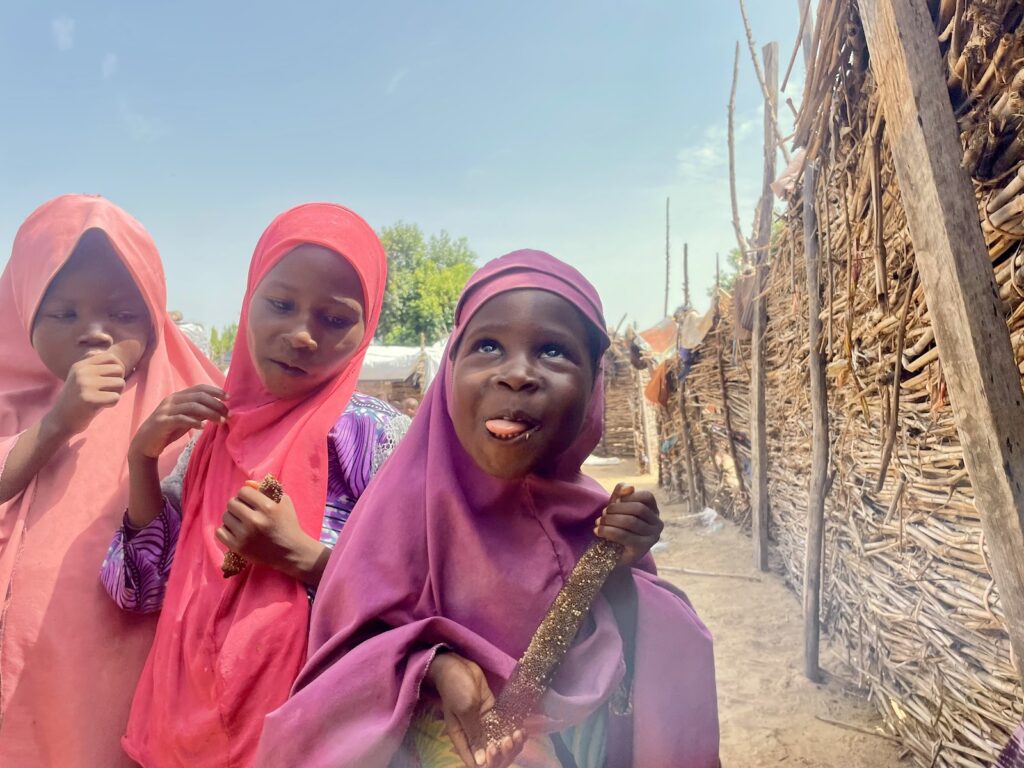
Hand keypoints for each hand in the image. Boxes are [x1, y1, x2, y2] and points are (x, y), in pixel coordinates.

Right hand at [47, 352, 126, 436]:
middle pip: (119, 370)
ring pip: (120, 383)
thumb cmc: (77, 400)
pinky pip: (116, 398)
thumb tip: (103, 348)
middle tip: (106, 392)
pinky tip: (99, 407)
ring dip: (116, 394)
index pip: (111, 358)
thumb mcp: (81, 378)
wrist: (60, 420)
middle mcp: (82, 372)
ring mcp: (85, 385)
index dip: (117, 369)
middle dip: (118, 383)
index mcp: (81, 365)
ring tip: (102, 399)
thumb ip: (93, 365)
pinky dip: (111, 404)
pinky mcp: (89, 399)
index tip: (110, 380)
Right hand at [130, 385, 228, 459]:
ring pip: (192, 406)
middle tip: (228, 414)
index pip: (199, 388)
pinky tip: (204, 427)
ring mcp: (166, 410)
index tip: (229, 398)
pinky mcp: (162, 422)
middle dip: (216, 404)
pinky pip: (181, 419)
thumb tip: (219, 409)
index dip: (215, 391)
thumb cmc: (168, 430)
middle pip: (198, 396)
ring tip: (221, 421)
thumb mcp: (186, 419)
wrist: (145, 443)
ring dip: (210, 413)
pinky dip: (194, 422)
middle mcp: (172, 400)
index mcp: (178, 396)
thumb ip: (199, 412)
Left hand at [215, 484, 326, 585]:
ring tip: (242, 523)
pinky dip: (226, 531)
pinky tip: (236, 532)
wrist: (291, 551)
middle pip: (231, 503)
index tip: (251, 502)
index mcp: (267, 507)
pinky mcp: (239, 548)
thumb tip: (246, 483)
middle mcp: (255, 520)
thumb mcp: (283, 502)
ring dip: (232, 518)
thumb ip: (266, 489)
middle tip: (245, 512)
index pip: (243, 492)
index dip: (246, 495)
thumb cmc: (288, 524)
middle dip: (238, 505)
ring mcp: (246, 535)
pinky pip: (220, 532)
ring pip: (225, 517)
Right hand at [426, 652, 524, 767]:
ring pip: (499, 741)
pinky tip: (522, 728)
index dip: (487, 762)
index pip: (474, 761)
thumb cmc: (456, 688)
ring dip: (511, 742)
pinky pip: (503, 726)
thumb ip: (473, 735)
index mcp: (462, 737)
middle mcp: (473, 733)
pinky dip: (513, 730)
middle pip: (490, 754)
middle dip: (503, 752)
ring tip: (518, 733)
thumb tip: (479, 762)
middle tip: (509, 739)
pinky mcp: (491, 711)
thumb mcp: (465, 711)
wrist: (457, 666)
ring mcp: (483, 723)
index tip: (496, 751)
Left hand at [595, 486, 663, 566]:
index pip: (647, 497)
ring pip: (631, 522)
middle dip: (617, 509)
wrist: (611, 554)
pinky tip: (597, 531)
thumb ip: (621, 494)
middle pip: (639, 509)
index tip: (614, 501)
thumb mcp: (617, 507)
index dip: (629, 496)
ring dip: (610, 520)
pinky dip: (608, 531)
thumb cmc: (616, 526)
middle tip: (603, 513)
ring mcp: (652, 538)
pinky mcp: (642, 549)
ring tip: (598, 522)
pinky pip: (624, 535)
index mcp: (654, 511)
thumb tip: (630, 487)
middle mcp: (657, 524)